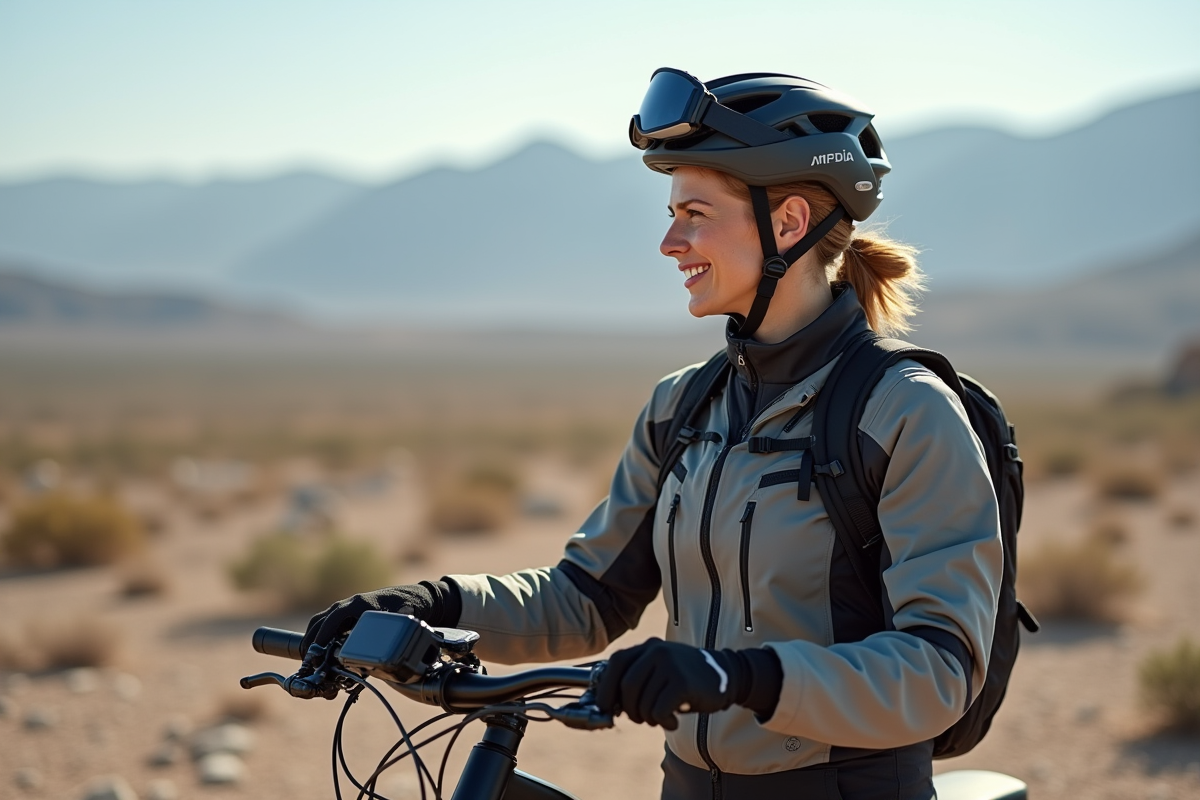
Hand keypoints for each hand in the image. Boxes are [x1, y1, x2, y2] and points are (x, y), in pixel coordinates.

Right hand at [300, 583, 436, 654]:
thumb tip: (404, 617)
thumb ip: (401, 618)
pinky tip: (317, 653)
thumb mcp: (405, 613)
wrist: (411, 598)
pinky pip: (326, 625)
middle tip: (307, 662)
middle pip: (321, 621)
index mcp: (360, 604)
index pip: (334, 618)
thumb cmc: (407, 606)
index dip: (323, 635)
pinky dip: (318, 637)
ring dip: (311, 640)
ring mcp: (346, 610)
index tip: (315, 651)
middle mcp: (349, 605)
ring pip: (320, 623)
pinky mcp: (346, 617)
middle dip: (311, 641)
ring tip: (308, 660)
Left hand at [594, 638, 734, 729]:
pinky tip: (673, 721)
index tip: (605, 706)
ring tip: (662, 717)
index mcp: (648, 646)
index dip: (605, 687)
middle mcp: (657, 651)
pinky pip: (658, 710)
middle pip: (627, 686)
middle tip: (640, 718)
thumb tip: (607, 704)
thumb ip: (636, 679)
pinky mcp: (682, 681)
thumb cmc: (686, 679)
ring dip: (649, 718)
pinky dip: (663, 722)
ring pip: (643, 702)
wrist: (726, 675)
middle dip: (629, 709)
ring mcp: (670, 664)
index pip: (616, 662)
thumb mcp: (660, 670)